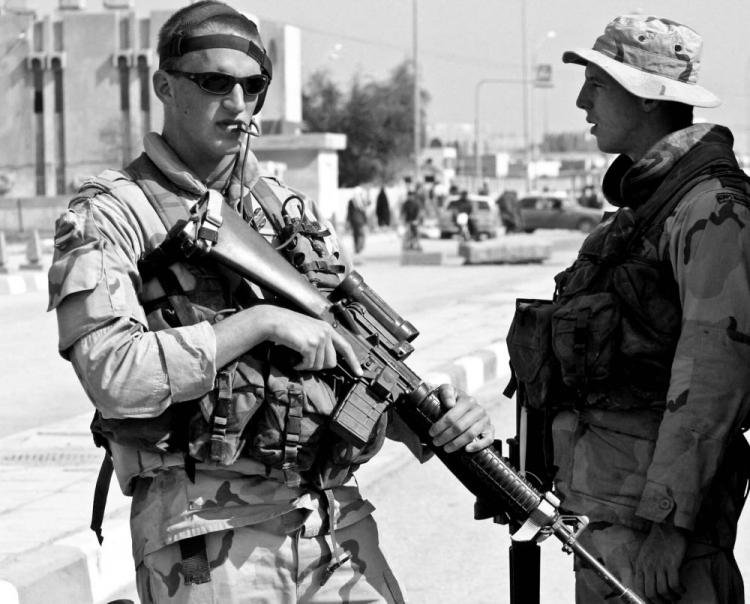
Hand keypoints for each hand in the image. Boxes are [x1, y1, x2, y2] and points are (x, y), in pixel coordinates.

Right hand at [215, 305, 361, 375]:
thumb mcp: (309, 331)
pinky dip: (300, 366)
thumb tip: (326, 361)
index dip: (353, 361)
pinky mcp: (310, 345)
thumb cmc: (288, 327)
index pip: (346, 347)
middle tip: (306, 362)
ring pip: (319, 365)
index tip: (359, 373)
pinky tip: (294, 360)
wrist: (274, 321)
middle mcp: (326, 332)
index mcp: (328, 329)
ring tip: (298, 358)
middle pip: (331, 362)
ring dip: (307, 366)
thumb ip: (320, 342)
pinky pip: (309, 365)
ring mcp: (319, 338)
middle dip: (319, 366)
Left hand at [427, 384, 493, 452]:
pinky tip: (466, 449)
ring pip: (470, 434)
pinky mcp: (490, 429)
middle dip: (445, 437)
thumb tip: (450, 404)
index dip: (440, 427)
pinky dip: (477, 446)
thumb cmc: (453, 399)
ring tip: (446, 448)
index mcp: (468, 401)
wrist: (465, 405)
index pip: (452, 417)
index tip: (431, 433)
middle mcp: (479, 410)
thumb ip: (446, 392)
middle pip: (459, 427)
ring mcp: (486, 420)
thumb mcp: (447, 390)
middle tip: (436, 442)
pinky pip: (487, 440)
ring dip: (456, 444)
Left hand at [634, 522, 687, 602]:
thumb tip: (648, 584)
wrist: (667, 527)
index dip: (647, 599)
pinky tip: (682, 589)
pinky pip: (674, 584)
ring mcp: (659, 565)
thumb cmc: (657, 542)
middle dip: (660, 602)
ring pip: (663, 591)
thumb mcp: (644, 554)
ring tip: (676, 596)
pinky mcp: (671, 564)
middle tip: (668, 602)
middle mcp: (648, 566)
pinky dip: (679, 590)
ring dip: (671, 597)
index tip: (655, 603)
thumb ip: (644, 568)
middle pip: (651, 593)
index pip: (639, 588)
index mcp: (640, 565)